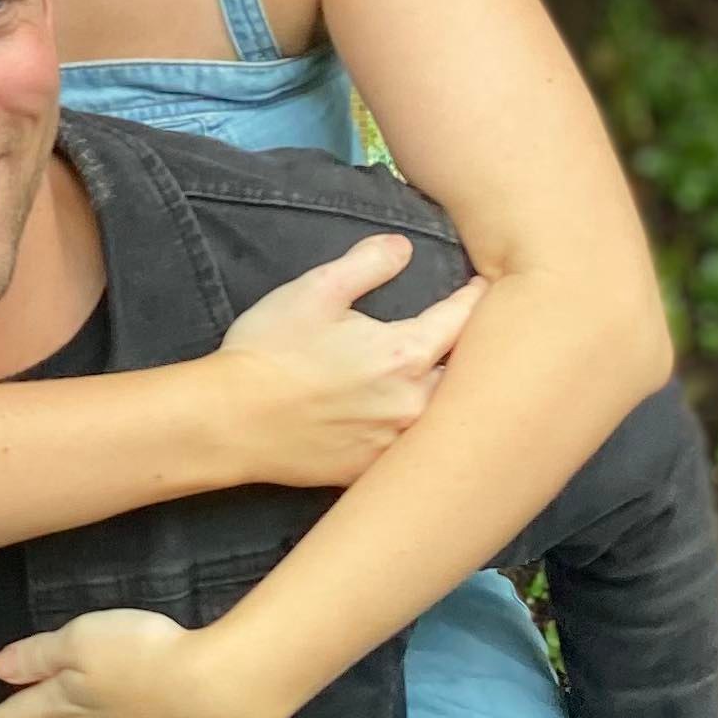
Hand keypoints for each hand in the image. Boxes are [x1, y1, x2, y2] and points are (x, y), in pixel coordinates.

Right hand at [219, 237, 484, 486]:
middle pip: (467, 375)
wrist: (231, 421)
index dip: (475, 297)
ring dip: (453, 397)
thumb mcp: (315, 290)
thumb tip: (405, 246)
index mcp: (404, 354)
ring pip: (445, 418)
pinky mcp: (371, 471)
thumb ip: (367, 263)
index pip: (462, 319)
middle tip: (486, 334)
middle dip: (476, 352)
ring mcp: (394, 444)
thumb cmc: (270, 351)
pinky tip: (421, 428)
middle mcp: (412, 404)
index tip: (483, 284)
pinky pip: (413, 452)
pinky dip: (422, 435)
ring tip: (462, 381)